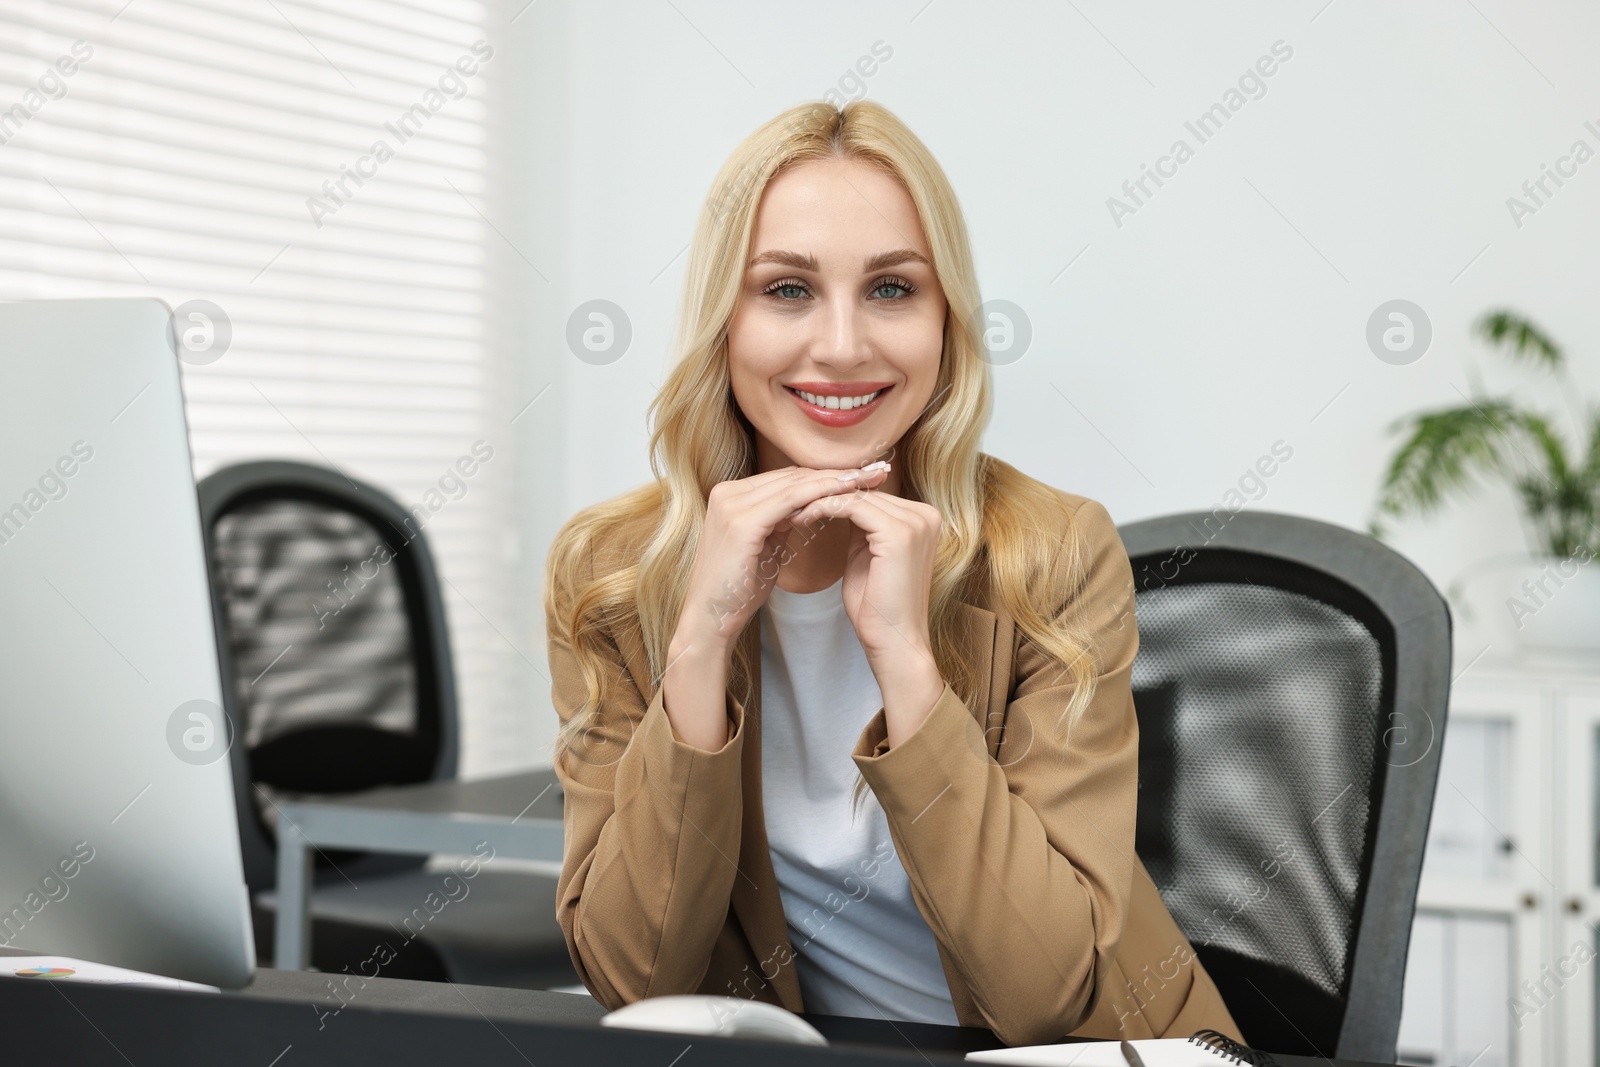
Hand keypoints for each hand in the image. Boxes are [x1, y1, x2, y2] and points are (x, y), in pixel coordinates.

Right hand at [672, 462, 889, 658]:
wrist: (710, 620)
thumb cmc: (739, 590)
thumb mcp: (763, 546)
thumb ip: (779, 522)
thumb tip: (806, 508)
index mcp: (732, 496)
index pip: (787, 478)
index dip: (826, 476)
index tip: (862, 477)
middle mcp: (728, 492)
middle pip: (793, 476)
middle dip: (837, 473)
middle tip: (876, 471)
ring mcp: (732, 504)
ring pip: (794, 484)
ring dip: (835, 480)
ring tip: (869, 479)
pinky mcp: (741, 521)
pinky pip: (790, 501)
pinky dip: (821, 494)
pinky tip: (848, 494)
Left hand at [785, 486, 943, 719]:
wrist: (892, 642)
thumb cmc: (877, 607)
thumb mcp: (867, 555)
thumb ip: (861, 528)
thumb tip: (837, 502)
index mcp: (922, 519)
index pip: (872, 494)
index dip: (834, 495)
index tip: (801, 502)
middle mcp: (925, 515)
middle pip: (864, 491)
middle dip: (823, 495)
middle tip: (789, 503)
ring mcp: (915, 523)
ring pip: (856, 496)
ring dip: (819, 500)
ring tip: (791, 511)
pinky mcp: (898, 533)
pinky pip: (852, 507)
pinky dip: (824, 509)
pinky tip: (803, 518)